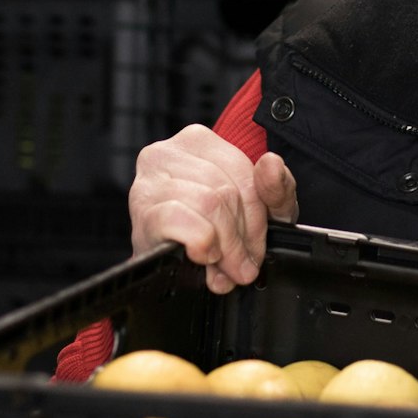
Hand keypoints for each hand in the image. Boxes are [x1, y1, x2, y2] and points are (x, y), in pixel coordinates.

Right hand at [128, 125, 298, 294]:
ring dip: (224, 245)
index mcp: (196, 142)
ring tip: (225, 267)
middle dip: (241, 236)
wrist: (170, 274)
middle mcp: (165, 154)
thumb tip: (271, 165)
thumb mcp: (260, 210)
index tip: (256, 247)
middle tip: (242, 265)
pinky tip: (203, 257)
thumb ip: (277, 187)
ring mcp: (147, 182)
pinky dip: (200, 242)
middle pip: (225, 190)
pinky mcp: (140, 213)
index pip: (242, 171)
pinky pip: (178, 219)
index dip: (257, 217)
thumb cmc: (214, 234)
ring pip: (207, 204)